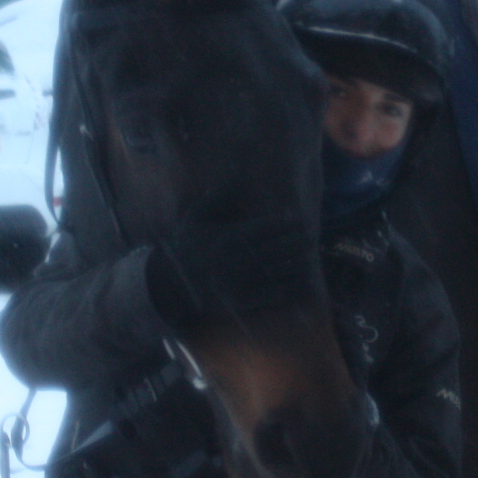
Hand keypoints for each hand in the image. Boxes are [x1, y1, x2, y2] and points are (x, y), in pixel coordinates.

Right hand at [147, 213, 318, 326]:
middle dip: (296, 241)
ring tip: (308, 255)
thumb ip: (218, 196)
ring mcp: (242, 282)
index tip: (296, 218)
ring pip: (279, 272)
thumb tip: (237, 174)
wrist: (169, 285)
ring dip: (297, 263)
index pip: (264, 227)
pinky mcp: (244, 302)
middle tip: (309, 235)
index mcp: (229, 238)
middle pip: (277, 248)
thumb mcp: (196, 217)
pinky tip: (302, 282)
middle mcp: (239, 260)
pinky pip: (273, 296)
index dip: (284, 222)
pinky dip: (291, 289)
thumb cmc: (185, 247)